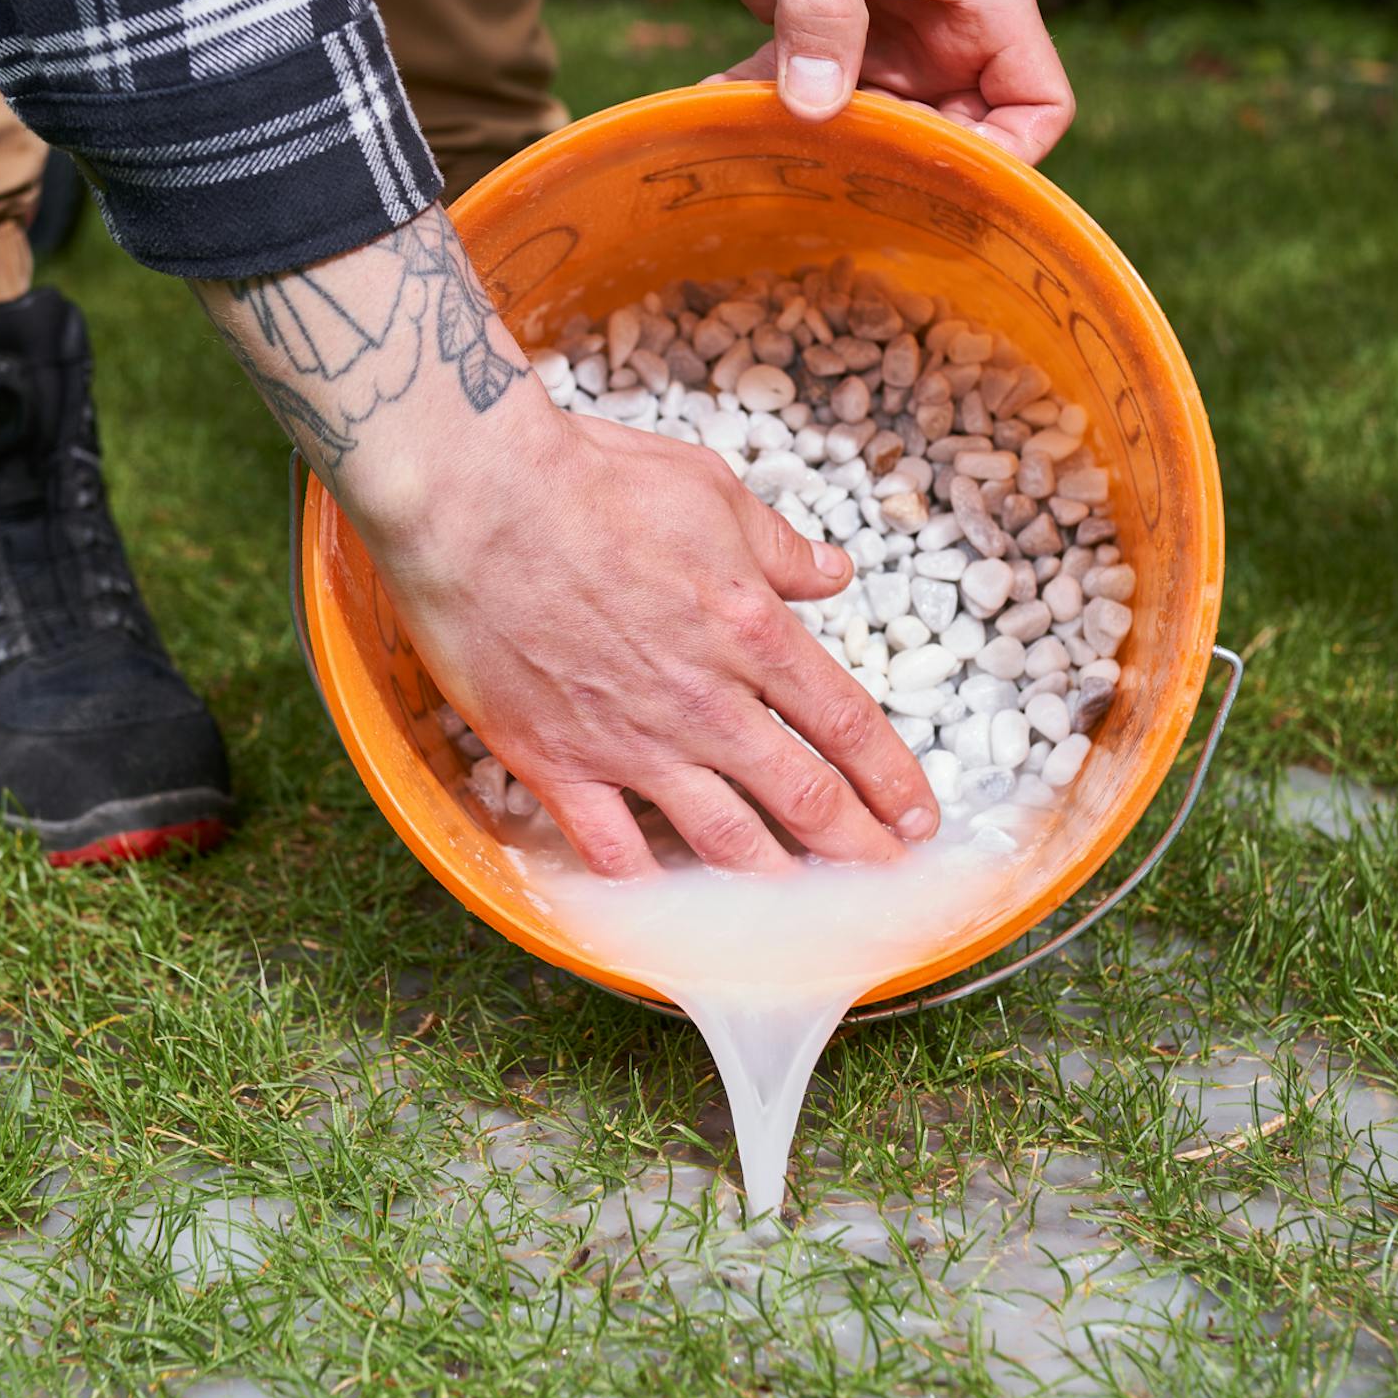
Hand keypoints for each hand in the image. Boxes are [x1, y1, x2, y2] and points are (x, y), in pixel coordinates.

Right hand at [375, 394, 939, 876]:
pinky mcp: (558, 764)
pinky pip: (613, 850)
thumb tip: (833, 572)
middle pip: (806, 798)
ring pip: (726, 840)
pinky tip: (671, 910)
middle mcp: (706, 703)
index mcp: (752, 632)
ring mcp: (632, 743)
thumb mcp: (710, 491)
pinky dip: (648, 888)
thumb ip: (778, 546)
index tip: (919, 816)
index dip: (892, 779)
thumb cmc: (591, 480)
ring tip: (811, 917)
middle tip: (889, 882)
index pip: (846, 725)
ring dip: (778, 884)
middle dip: (859, 850)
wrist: (477, 500)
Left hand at [647, 0, 1073, 161]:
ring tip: (764, 159)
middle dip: (898, 174)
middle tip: (833, 193)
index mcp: (980, 3)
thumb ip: (822, 13)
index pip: (1036, 107)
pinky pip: (798, 96)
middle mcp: (938, 31)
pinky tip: (710, 111)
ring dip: (818, 150)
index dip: (1007, 159)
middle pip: (948, 138)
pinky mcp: (813, 33)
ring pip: (868, 129)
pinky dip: (759, 110)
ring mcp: (876, 37)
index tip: (942, 185)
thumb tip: (815, 110)